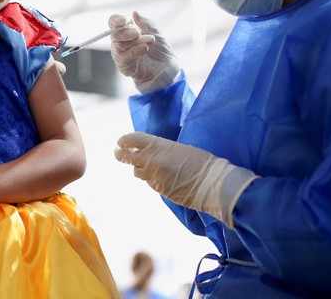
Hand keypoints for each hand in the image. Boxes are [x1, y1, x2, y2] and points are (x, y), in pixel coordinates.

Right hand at [108, 12, 179, 92]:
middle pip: (114, 35)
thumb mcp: (156, 32)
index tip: (124, 20)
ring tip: (150, 41)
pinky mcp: (124, 66)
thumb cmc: (159, 48)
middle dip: (126, 33)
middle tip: (138, 33)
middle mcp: (120, 42)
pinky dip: (134, 51)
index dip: (116, 20)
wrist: (167, 67)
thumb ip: (145, 23)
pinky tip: (144, 48)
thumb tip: (134, 13)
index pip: (114, 23)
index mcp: (125, 31)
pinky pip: (124, 58)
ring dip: (135, 42)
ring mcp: (121, 55)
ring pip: (119, 46)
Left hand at [114, 132, 257, 228]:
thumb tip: (152, 150)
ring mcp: (153, 176)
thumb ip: (161, 148)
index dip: (125, 140)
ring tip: (142, 166)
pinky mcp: (159, 190)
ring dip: (139, 168)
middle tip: (118, 153)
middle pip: (127, 157)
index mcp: (157, 145)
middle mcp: (151, 160)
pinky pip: (150, 182)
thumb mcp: (178, 148)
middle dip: (121, 154)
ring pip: (137, 172)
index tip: (121, 142)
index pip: (132, 140)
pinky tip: (161, 177)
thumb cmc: (201, 161)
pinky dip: (152, 179)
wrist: (212, 183)